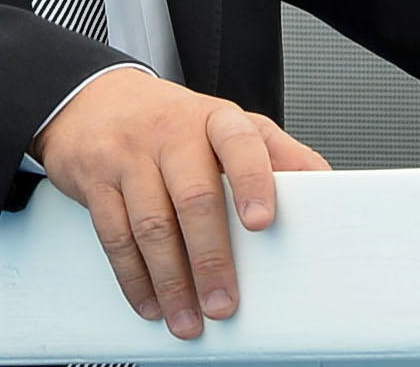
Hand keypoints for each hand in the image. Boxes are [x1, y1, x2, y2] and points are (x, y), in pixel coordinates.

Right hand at [31, 67, 329, 338]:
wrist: (95, 100)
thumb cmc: (172, 123)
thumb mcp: (227, 124)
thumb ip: (275, 152)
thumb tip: (324, 184)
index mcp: (214, 118)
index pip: (240, 143)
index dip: (254, 180)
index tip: (263, 221)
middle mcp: (171, 133)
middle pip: (194, 196)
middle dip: (211, 258)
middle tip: (225, 303)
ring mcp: (130, 155)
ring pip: (151, 223)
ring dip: (172, 280)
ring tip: (188, 318)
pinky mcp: (96, 180)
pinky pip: (113, 234)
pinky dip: (133, 277)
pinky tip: (151, 302)